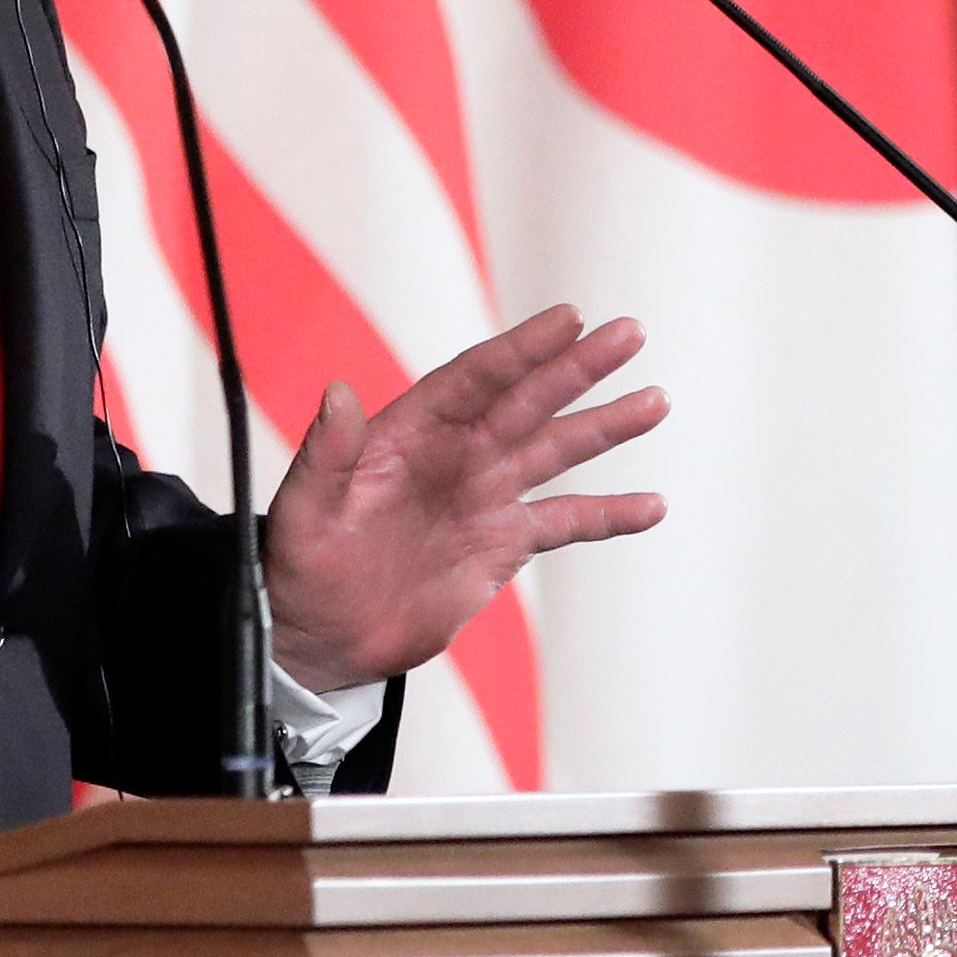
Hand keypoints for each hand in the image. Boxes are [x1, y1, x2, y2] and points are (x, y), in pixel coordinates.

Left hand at [258, 305, 669, 689]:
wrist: (323, 636)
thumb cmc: (302, 565)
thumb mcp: (305, 510)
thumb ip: (327, 453)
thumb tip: (336, 393)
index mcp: (411, 432)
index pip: (475, 379)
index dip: (522, 350)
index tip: (568, 319)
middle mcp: (458, 454)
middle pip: (529, 401)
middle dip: (579, 368)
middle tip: (629, 334)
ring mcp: (486, 496)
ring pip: (557, 451)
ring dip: (606, 427)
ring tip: (655, 400)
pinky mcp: (504, 543)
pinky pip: (567, 522)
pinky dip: (610, 515)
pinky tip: (651, 506)